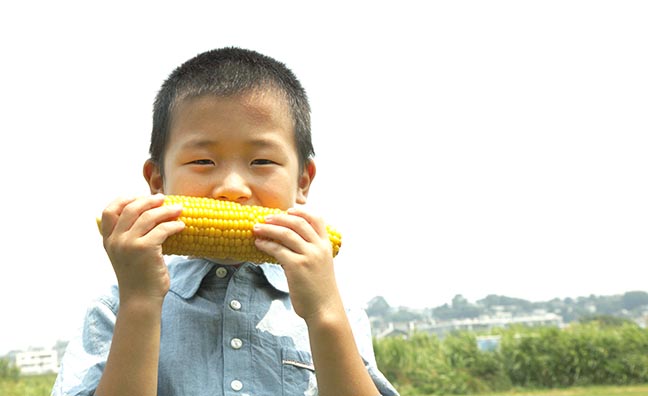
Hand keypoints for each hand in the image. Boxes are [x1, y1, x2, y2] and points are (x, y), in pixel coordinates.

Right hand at [100, 194, 184, 302]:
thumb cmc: (138, 278)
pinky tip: (181, 226)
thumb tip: (148, 215)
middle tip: (163, 199)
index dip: (124, 199)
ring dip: (166, 210)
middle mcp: (116, 240)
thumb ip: (128, 237)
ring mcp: (129, 244)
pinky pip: (162, 229)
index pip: (109, 211)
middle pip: (131, 208)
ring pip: (149, 216)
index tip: (140, 196)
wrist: (140, 300)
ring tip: (178, 209)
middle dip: (149, 200)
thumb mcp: (125, 255)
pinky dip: (174, 225)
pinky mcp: (145, 249)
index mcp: (108, 241)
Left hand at [253, 207, 341, 322]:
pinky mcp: (296, 266)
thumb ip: (311, 252)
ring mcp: (308, 256)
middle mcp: (318, 248)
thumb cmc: (319, 290)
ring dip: (269, 229)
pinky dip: (266, 244)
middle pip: (298, 223)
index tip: (288, 210)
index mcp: (326, 246)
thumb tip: (289, 243)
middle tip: (265, 218)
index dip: (301, 212)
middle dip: (280, 218)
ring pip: (286, 234)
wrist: (324, 309)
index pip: (317, 219)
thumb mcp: (321, 265)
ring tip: (257, 228)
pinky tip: (258, 244)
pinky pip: (278, 249)